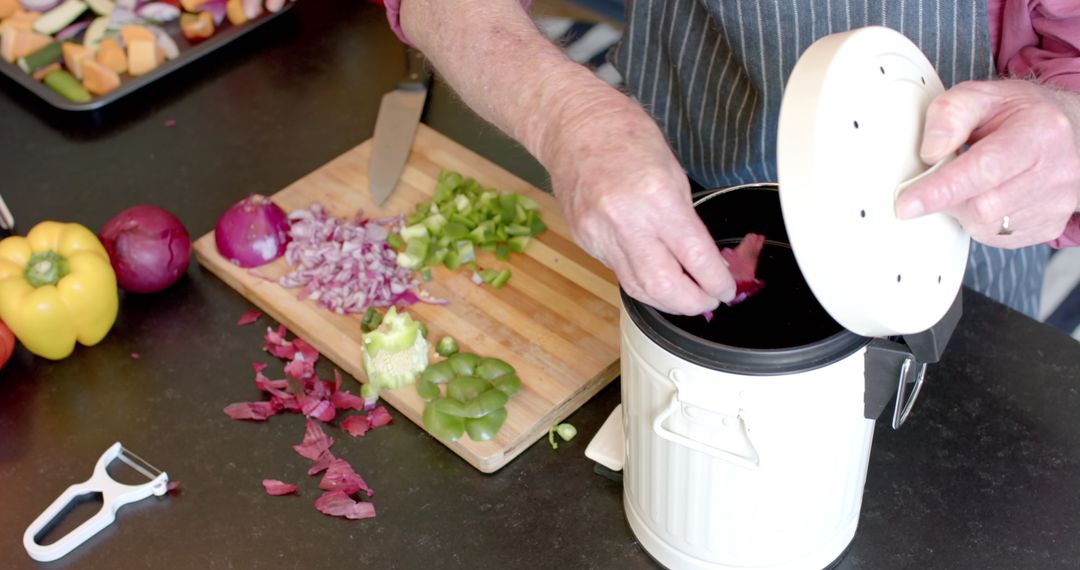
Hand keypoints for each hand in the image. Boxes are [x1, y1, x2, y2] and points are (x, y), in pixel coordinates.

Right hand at [540, 94, 735, 314]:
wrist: (573, 126)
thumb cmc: (625, 136)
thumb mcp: (673, 172)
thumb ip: (686, 220)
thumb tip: (702, 260)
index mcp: (656, 199)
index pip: (694, 258)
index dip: (716, 283)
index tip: (725, 289)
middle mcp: (625, 222)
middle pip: (663, 288)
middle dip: (692, 303)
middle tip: (708, 299)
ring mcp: (599, 235)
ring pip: (638, 288)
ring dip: (667, 299)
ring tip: (684, 294)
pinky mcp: (584, 241)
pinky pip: (619, 271)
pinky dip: (642, 278)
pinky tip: (654, 271)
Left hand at [895, 79, 1079, 245]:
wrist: (1074, 134)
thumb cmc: (1023, 115)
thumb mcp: (985, 96)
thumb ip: (950, 113)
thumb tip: (930, 152)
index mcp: (1040, 133)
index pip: (984, 168)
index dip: (941, 189)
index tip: (906, 204)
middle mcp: (1056, 172)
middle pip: (981, 206)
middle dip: (949, 196)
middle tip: (945, 176)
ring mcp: (1055, 204)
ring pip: (985, 226)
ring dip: (964, 208)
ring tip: (975, 181)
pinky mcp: (1047, 227)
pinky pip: (995, 237)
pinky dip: (980, 220)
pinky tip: (990, 195)